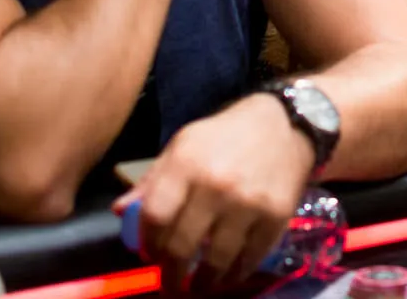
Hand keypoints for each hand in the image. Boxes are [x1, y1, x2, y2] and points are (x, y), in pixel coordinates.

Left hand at [111, 94, 314, 294]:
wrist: (285, 125)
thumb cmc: (225, 135)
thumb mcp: (183, 145)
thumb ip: (152, 180)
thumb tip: (121, 213)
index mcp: (187, 163)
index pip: (154, 217)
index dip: (147, 243)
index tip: (150, 255)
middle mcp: (216, 184)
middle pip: (181, 246)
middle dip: (170, 273)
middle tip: (171, 283)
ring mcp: (248, 202)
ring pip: (215, 261)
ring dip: (202, 282)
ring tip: (197, 286)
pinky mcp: (276, 216)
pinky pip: (249, 259)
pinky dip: (234, 274)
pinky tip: (226, 275)